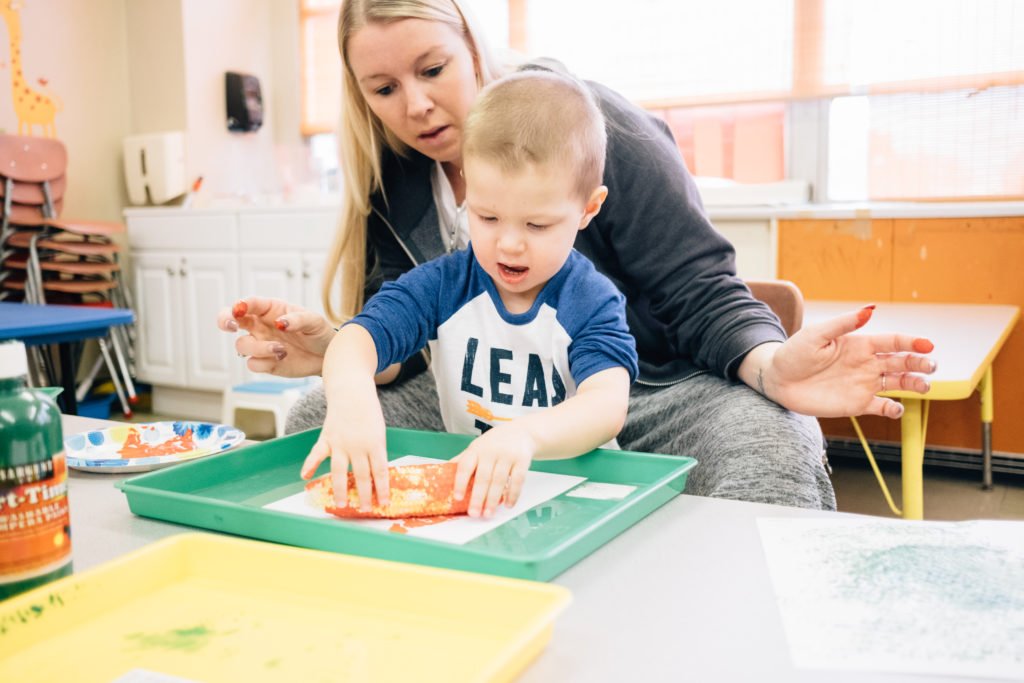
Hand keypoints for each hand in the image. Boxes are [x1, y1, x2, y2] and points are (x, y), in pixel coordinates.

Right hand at [216, 297, 334, 376]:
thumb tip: (280, 322)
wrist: (326, 357)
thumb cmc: (318, 333)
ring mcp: (260, 344)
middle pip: (231, 319)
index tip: (240, 308)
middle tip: (231, 325)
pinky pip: (252, 364)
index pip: (250, 303)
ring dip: (258, 348)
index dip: (241, 304)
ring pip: (242, 345)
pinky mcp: (265, 362)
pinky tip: (281, 358)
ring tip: (281, 349)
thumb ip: (298, 319)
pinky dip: (263, 362)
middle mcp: (260, 325)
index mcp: (271, 309)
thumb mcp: (314, 321)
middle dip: (224, 320)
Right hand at [299, 407, 389, 510]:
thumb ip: (376, 452)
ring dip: (340, 489)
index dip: (383, 489)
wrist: (352, 391)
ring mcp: (340, 442)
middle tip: (364, 510)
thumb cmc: (369, 413)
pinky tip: (305, 477)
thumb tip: (375, 476)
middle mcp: (358, 445)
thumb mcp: (379, 432)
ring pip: (340, 471)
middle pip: (362, 475)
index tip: (384, 503)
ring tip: (341, 505)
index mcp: (375, 444)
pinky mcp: (327, 438)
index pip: (380, 471)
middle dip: (364, 495)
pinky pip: (317, 454)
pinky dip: (310, 464)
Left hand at [452, 424, 533, 517]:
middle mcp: (491, 452)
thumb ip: (463, 460)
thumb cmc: (494, 443)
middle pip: (483, 477)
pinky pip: (517, 480)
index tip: (457, 498)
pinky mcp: (522, 460)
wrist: (520, 431)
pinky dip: (513, 494)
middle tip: (474, 514)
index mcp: (476, 450)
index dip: (460, 482)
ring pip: (499, 480)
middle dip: (478, 497)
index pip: (465, 466)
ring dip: (493, 499)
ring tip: (488, 514)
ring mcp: (507, 455)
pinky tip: (508, 505)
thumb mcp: (477, 447)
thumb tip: (443, 474)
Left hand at [760, 304, 936, 418]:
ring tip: (925, 387)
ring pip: (898, 384)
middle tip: (932, 366)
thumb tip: (870, 309)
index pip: (893, 341)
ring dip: (914, 384)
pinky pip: (881, 407)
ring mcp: (864, 384)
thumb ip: (844, 324)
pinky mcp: (856, 404)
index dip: (911, 342)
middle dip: (920, 363)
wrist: (778, 381)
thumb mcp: (817, 334)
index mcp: (860, 344)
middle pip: (902, 362)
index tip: (928, 345)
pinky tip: (897, 409)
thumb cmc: (794, 353)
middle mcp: (867, 364)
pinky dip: (893, 409)